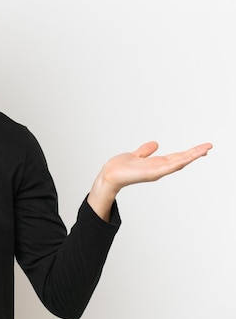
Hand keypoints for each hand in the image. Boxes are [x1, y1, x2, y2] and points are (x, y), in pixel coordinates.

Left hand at [88, 141, 212, 219]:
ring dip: (192, 155)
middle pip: (181, 159)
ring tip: (205, 149)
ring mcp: (157, 171)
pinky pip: (169, 166)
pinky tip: (189, 157)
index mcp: (156, 164)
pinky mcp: (152, 173)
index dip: (188, 153)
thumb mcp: (136, 156)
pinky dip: (180, 161)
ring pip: (179, 162)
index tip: (201, 148)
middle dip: (195, 153)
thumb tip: (156, 143)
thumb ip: (145, 151)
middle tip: (209, 146)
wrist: (109, 175)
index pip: (176, 157)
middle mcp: (159, 169)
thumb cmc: (120, 168)